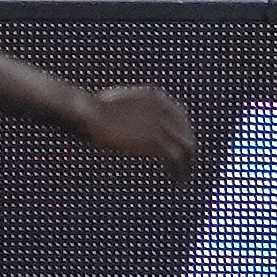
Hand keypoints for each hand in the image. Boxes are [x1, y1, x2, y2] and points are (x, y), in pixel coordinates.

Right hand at [70, 83, 195, 173]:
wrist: (89, 113)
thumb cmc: (92, 109)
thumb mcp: (117, 101)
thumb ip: (130, 109)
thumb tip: (124, 118)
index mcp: (155, 97)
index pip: (180, 115)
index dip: (182, 132)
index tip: (179, 145)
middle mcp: (163, 110)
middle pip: (185, 132)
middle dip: (187, 149)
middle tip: (185, 165)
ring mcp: (160, 126)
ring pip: (185, 147)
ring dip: (186, 163)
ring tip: (182, 176)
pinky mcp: (155, 142)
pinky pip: (175, 158)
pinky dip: (179, 170)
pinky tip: (177, 179)